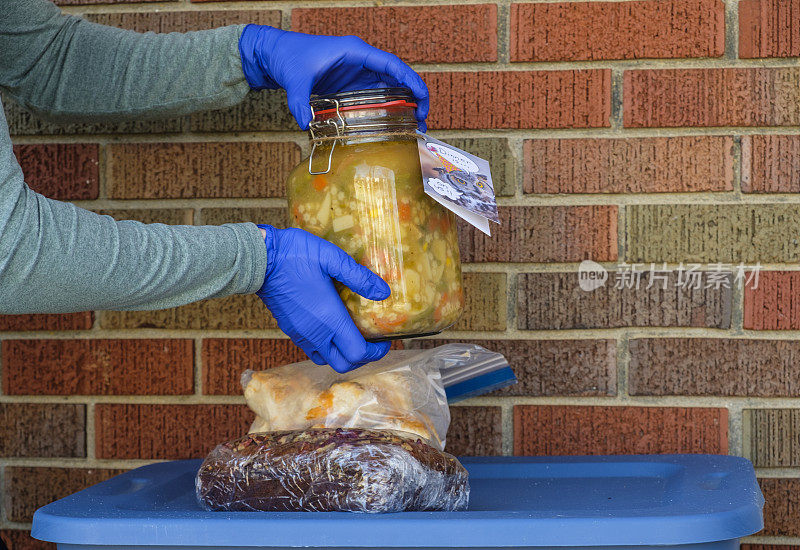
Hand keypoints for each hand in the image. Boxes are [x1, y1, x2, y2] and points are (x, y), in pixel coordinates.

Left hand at [238, 25, 428, 130]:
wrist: (275, 55)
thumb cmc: (288, 56)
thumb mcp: (295, 78)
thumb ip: (300, 101)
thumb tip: (304, 123)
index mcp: (355, 51)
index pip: (391, 65)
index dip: (410, 80)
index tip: (422, 99)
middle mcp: (360, 61)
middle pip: (396, 78)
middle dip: (414, 97)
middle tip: (424, 120)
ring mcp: (356, 74)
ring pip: (389, 89)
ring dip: (403, 106)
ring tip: (414, 127)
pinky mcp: (350, 86)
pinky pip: (374, 97)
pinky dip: (387, 110)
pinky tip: (393, 126)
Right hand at [256, 225, 391, 372]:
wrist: (259, 258)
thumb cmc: (296, 254)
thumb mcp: (332, 258)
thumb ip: (359, 277)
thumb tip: (384, 292)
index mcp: (329, 319)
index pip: (357, 353)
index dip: (376, 352)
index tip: (385, 340)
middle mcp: (315, 333)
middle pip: (343, 364)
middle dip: (362, 358)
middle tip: (372, 342)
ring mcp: (300, 334)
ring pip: (326, 359)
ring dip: (343, 354)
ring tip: (354, 336)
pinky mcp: (290, 329)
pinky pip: (312, 350)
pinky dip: (327, 348)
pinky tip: (332, 328)